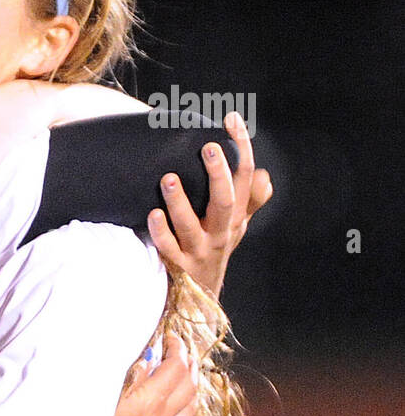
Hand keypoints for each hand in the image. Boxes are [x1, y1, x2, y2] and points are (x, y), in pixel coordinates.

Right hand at [104, 334, 196, 415]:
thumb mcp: (105, 395)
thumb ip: (131, 375)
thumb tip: (149, 359)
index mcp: (150, 400)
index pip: (176, 368)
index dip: (178, 349)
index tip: (172, 338)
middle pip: (189, 386)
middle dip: (189, 365)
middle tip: (181, 353)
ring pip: (190, 410)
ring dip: (193, 389)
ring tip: (188, 378)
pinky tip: (179, 413)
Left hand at [148, 111, 272, 295]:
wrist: (201, 296)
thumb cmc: (215, 249)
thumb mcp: (236, 226)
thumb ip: (249, 200)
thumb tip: (264, 175)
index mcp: (236, 216)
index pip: (245, 178)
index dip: (241, 148)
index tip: (231, 119)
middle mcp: (221, 232)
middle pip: (225, 201)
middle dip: (219, 174)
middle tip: (208, 147)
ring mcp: (200, 250)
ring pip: (191, 225)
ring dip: (179, 201)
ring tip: (168, 178)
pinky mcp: (179, 266)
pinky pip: (169, 249)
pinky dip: (160, 233)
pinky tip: (151, 215)